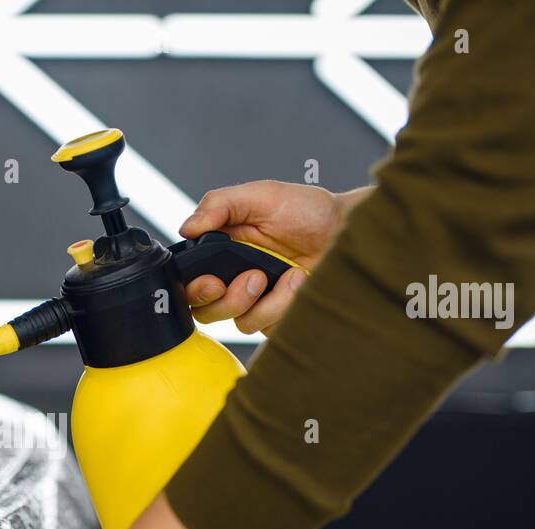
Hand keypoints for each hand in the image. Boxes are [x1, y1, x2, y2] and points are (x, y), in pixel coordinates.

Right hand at [180, 181, 369, 333]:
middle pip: (205, 311)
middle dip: (229, 300)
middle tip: (255, 278)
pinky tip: (299, 282)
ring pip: (240, 322)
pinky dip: (285, 306)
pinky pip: (268, 327)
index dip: (194, 290)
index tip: (214, 283)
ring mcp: (255, 300)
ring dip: (266, 302)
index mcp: (219, 251)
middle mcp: (232, 278)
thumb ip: (220, 204)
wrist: (347, 229)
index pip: (188, 281)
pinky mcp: (277, 315)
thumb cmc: (307, 210)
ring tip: (289, 274)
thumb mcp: (261, 195)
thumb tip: (187, 226)